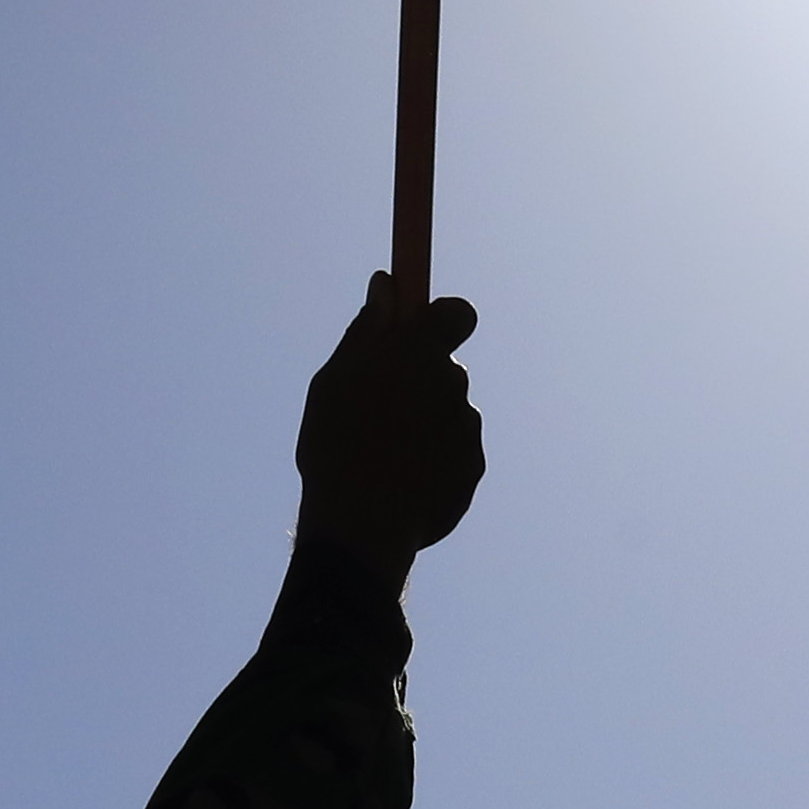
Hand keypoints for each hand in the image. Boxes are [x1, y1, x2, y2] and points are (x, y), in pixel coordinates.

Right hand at [295, 276, 485, 569]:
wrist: (363, 523)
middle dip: (418, 380)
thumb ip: (368, 329)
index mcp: (421, 353)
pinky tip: (397, 479)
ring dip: (423, 423)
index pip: (457, 313)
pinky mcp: (473, 470)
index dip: (439, 318)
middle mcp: (454, 385)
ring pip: (447, 413)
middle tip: (376, 405)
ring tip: (380, 453)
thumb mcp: (336, 379)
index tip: (414, 329)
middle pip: (444, 368)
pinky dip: (432, 461)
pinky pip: (453, 453)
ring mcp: (468, 429)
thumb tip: (385, 285)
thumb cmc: (338, 443)